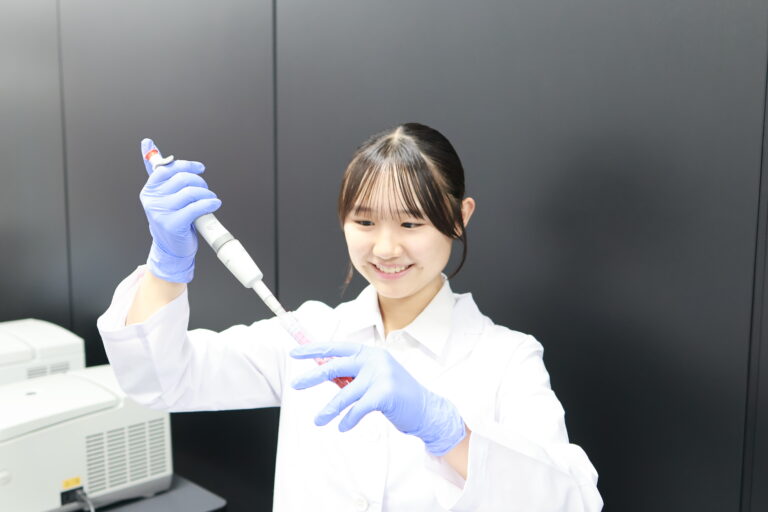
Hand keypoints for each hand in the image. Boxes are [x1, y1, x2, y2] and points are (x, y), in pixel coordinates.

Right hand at [139, 138, 220, 282]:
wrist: (172, 248)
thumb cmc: (172, 218)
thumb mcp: (164, 195)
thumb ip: (160, 171)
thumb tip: (147, 143)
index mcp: (149, 189)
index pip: (168, 168)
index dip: (187, 166)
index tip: (200, 168)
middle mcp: (152, 200)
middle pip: (182, 179)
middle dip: (200, 182)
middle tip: (205, 190)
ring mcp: (161, 212)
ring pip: (191, 192)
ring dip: (206, 194)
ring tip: (210, 199)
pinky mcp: (173, 224)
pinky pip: (196, 207)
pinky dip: (209, 203)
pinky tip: (214, 204)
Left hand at [290, 342, 465, 455]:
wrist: (425, 408)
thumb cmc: (395, 394)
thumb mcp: (372, 377)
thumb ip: (351, 374)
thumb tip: (321, 372)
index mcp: (369, 353)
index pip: (336, 348)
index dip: (314, 350)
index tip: (295, 353)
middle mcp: (374, 360)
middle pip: (335, 366)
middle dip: (313, 377)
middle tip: (295, 385)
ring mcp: (381, 375)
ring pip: (345, 394)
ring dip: (329, 410)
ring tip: (319, 420)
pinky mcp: (385, 393)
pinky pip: (358, 408)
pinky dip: (348, 420)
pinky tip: (342, 426)